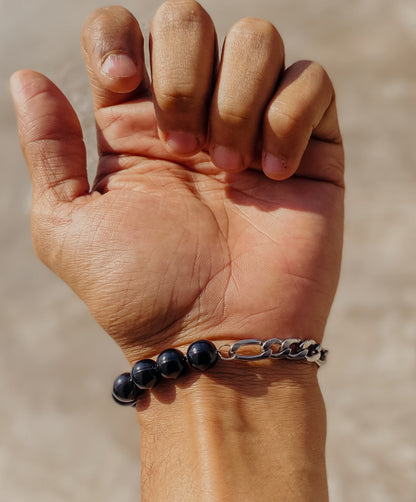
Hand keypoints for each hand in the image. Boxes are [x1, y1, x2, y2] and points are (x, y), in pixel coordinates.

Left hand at [11, 1, 343, 363]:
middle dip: (183, 73)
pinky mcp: (309, 148)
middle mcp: (194, 115)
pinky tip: (274, 177)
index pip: (122, 30)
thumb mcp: (68, 225)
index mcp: (133, 127)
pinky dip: (289, 119)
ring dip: (236, 98)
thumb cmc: (141, 293)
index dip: (118, 37)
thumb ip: (47, 148)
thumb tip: (27, 78)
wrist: (216, 339)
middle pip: (189, 17)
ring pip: (256, 39)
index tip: (123, 88)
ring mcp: (253, 128)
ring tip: (230, 168)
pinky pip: (311, 81)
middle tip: (183, 149)